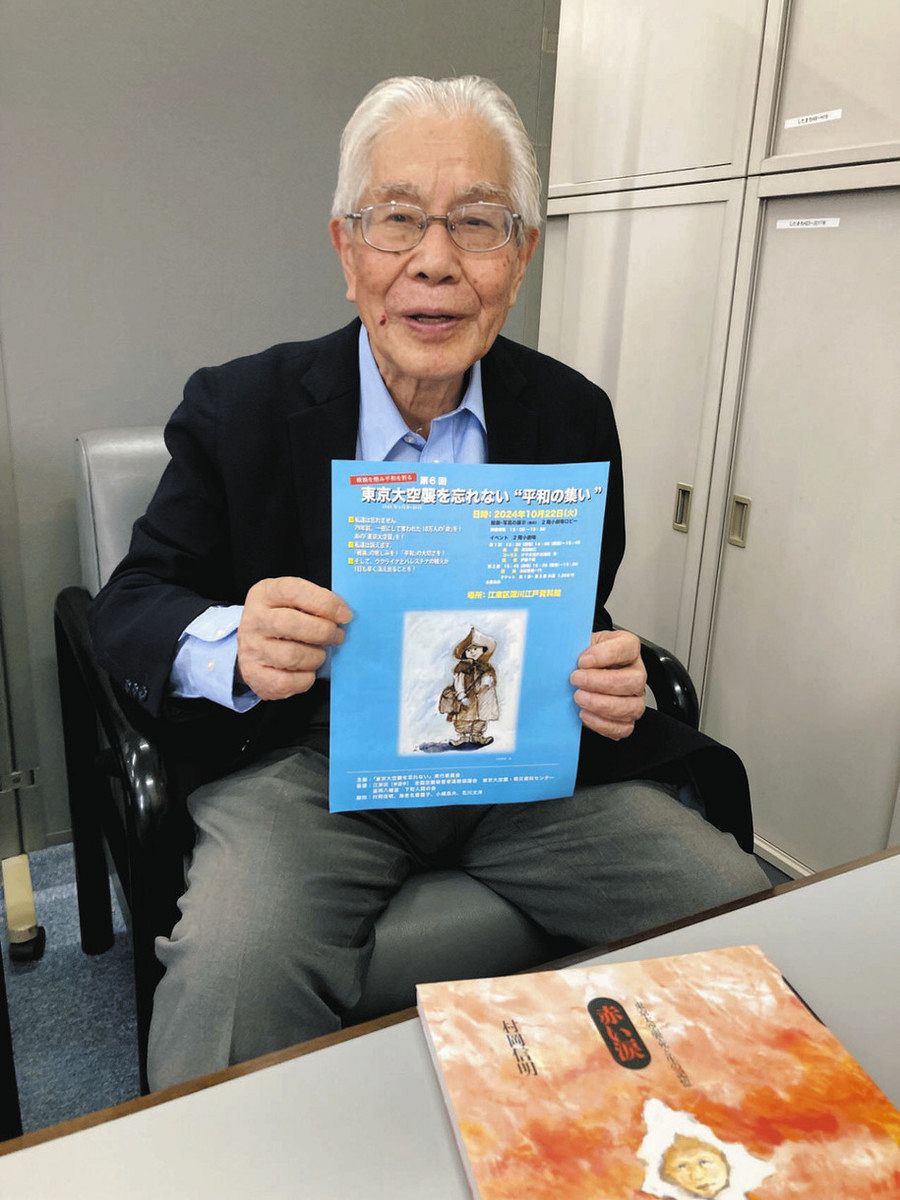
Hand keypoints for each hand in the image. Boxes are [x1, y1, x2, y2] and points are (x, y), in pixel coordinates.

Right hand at [236, 577, 351, 700]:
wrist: (255, 646)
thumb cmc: (285, 620)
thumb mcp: (294, 602)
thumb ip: (316, 603)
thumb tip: (343, 615)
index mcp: (265, 594)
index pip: (294, 591)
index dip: (324, 603)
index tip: (345, 615)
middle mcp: (253, 619)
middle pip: (291, 624)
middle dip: (324, 632)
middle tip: (337, 637)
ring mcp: (251, 648)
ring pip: (291, 656)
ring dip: (316, 657)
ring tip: (319, 654)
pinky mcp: (254, 675)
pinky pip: (286, 681)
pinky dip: (305, 679)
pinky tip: (307, 671)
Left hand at [570, 629, 645, 740]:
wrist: (578, 676)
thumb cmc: (581, 659)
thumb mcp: (579, 644)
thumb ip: (577, 646)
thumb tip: (563, 654)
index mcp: (627, 648)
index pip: (629, 647)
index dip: (606, 654)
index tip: (583, 660)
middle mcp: (636, 673)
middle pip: (634, 680)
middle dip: (602, 682)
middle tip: (576, 680)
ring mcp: (635, 697)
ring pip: (632, 706)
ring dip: (602, 705)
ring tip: (578, 698)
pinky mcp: (627, 718)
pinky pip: (624, 728)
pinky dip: (602, 724)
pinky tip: (585, 714)